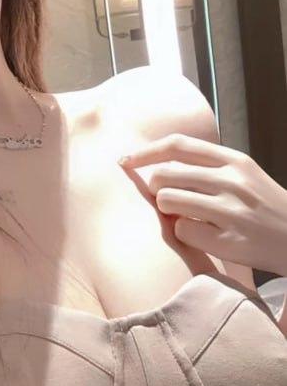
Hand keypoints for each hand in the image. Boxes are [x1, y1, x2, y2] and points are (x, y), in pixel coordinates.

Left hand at [117, 133, 286, 276]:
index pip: (177, 145)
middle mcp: (231, 181)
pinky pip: (181, 230)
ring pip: (167, 201)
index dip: (145, 152)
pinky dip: (184, 233)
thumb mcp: (241, 173)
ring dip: (166, 210)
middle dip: (155, 188)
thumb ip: (205, 164)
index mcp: (233, 160)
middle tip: (167, 199)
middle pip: (164, 175)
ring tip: (185, 215)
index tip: (125, 160)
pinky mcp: (228, 239)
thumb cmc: (260, 205)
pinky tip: (202, 235)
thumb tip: (155, 162)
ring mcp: (230, 210)